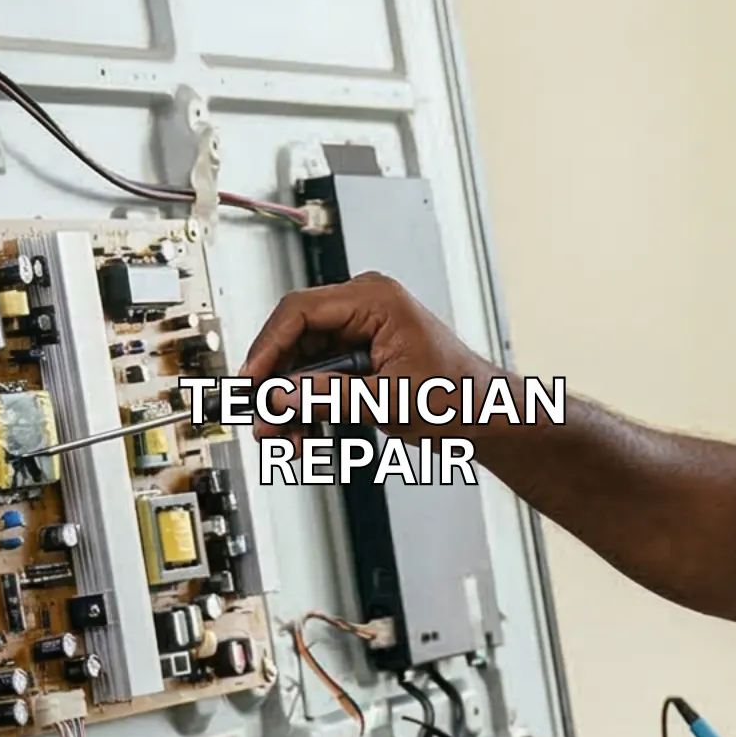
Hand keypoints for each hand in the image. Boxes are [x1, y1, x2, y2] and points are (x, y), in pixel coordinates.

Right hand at [239, 274, 496, 441]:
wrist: (485, 416)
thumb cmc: (460, 398)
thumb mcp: (387, 401)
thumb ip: (328, 397)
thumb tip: (279, 396)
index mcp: (376, 299)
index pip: (300, 311)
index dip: (267, 347)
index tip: (250, 381)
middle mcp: (364, 306)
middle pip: (294, 337)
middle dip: (276, 383)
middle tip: (264, 420)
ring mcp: (360, 328)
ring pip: (300, 360)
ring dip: (289, 400)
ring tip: (288, 436)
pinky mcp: (358, 353)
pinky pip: (316, 374)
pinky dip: (307, 403)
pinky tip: (305, 430)